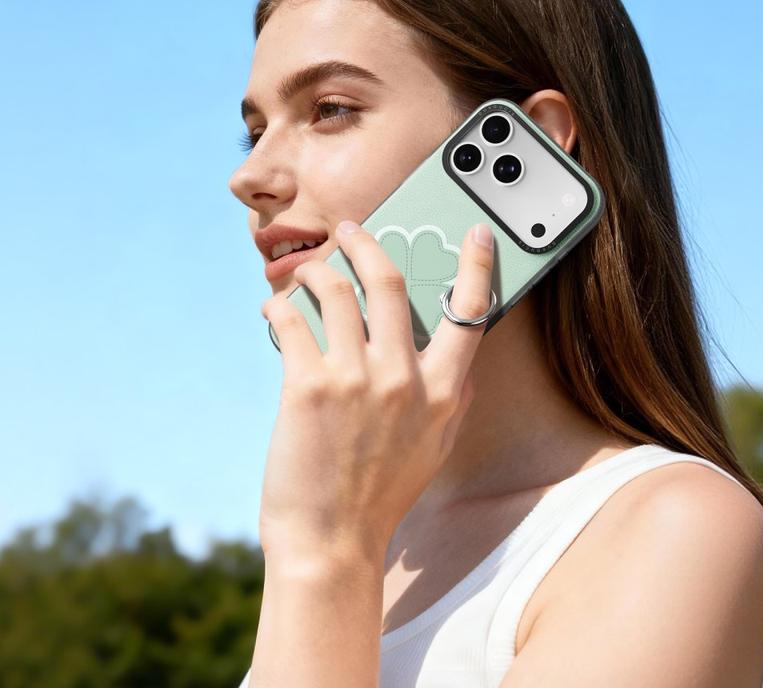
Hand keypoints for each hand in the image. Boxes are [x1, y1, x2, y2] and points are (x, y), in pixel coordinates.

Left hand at [259, 219, 494, 562]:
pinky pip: (291, 320)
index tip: (476, 233)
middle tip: (352, 231)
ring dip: (315, 270)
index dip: (477, 266)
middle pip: (390, 283)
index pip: (470, 314)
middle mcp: (404, 379)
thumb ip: (452, 400)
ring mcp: (355, 380)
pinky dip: (279, 305)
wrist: (331, 541)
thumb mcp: (434, 448)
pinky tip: (274, 309)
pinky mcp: (307, 387)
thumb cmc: (380, 493)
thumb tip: (460, 360)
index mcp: (443, 393)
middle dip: (367, 244)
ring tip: (305, 272)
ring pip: (335, 290)